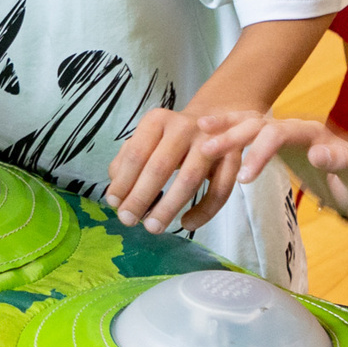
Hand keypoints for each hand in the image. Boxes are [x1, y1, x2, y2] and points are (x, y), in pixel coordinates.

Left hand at [104, 108, 259, 230]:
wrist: (217, 119)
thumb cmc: (172, 137)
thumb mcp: (148, 140)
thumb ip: (128, 160)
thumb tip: (116, 194)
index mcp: (158, 120)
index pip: (136, 153)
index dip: (123, 181)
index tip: (114, 204)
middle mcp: (185, 127)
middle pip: (159, 166)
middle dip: (141, 197)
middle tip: (128, 220)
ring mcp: (211, 142)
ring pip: (189, 179)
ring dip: (168, 207)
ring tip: (152, 227)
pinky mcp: (233, 158)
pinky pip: (219, 191)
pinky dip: (203, 212)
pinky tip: (186, 224)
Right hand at [214, 115, 347, 222]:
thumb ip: (343, 163)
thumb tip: (319, 154)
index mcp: (312, 133)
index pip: (279, 134)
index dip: (259, 152)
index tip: (243, 177)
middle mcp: (295, 128)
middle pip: (259, 124)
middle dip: (233, 135)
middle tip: (206, 150)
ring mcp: (285, 135)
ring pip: (251, 124)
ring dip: (226, 128)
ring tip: (199, 132)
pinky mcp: (278, 144)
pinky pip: (250, 134)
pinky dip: (230, 132)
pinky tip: (208, 136)